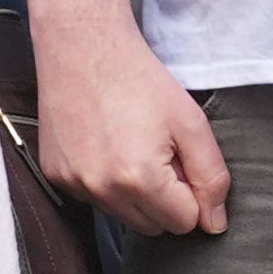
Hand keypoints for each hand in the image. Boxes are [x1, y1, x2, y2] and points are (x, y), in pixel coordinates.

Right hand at [39, 26, 232, 239]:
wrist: (83, 46)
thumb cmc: (139, 78)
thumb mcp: (191, 122)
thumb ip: (211, 177)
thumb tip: (215, 224)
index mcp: (140, 178)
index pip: (184, 222)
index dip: (191, 192)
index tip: (180, 158)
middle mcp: (102, 190)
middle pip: (153, 227)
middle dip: (165, 198)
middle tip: (159, 150)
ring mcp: (74, 185)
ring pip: (124, 216)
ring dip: (136, 194)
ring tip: (132, 145)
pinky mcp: (57, 176)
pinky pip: (95, 199)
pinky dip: (107, 182)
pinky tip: (106, 144)